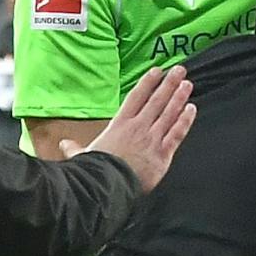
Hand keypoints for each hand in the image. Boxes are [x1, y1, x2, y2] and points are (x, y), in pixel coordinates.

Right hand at [65, 66, 195, 191]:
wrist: (108, 186)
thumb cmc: (95, 170)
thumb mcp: (83, 155)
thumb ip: (76, 148)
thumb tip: (64, 144)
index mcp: (120, 124)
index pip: (137, 97)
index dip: (148, 82)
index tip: (157, 70)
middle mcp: (139, 127)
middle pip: (157, 100)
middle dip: (169, 83)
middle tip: (179, 70)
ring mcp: (152, 139)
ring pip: (169, 113)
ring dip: (179, 97)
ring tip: (187, 84)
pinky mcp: (163, 154)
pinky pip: (177, 133)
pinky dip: (185, 120)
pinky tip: (192, 109)